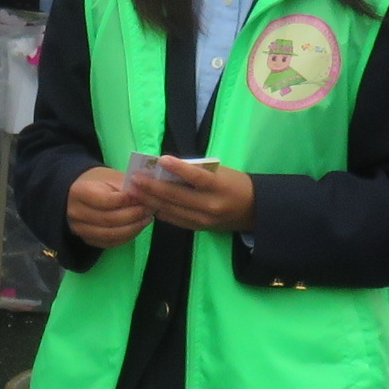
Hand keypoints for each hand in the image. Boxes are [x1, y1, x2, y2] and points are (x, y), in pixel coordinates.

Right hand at [65, 165, 153, 249]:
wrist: (83, 193)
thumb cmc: (101, 182)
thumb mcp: (112, 177)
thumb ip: (126, 188)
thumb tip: (144, 199)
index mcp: (79, 192)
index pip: (106, 200)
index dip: (127, 201)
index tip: (142, 197)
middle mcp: (75, 213)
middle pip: (109, 219)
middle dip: (133, 216)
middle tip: (148, 209)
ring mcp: (80, 229)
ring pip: (111, 234)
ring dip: (133, 228)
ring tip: (146, 219)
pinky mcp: (87, 240)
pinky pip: (110, 243)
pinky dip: (127, 237)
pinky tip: (137, 227)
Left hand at [130, 156, 255, 232]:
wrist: (254, 210)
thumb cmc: (235, 184)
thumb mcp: (222, 173)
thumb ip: (197, 172)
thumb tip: (167, 168)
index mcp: (219, 187)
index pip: (196, 177)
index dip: (178, 168)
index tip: (161, 159)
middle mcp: (210, 206)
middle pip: (177, 196)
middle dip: (153, 187)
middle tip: (135, 178)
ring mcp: (203, 220)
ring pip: (171, 209)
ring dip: (151, 200)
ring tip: (135, 191)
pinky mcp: (198, 228)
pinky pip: (174, 219)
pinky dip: (160, 211)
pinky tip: (147, 203)